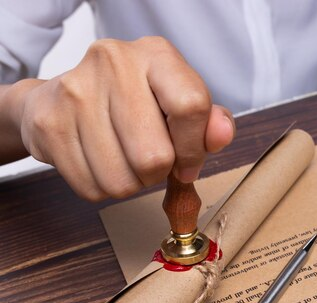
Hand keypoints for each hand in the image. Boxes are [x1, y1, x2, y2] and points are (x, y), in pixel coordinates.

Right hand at [5, 37, 234, 200]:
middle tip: (151, 161)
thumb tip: (222, 134)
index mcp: (156, 55)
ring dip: (131, 184)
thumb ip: (208, 121)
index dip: (195, 149)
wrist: (61, 97)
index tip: (188, 164)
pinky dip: (102, 188)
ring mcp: (76, 92)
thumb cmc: (133, 102)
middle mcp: (113, 63)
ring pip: (121, 181)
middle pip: (153, 156)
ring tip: (124, 159)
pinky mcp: (50, 124)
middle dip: (159, 173)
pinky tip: (99, 162)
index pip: (190, 107)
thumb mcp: (177, 101)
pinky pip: (91, 188)